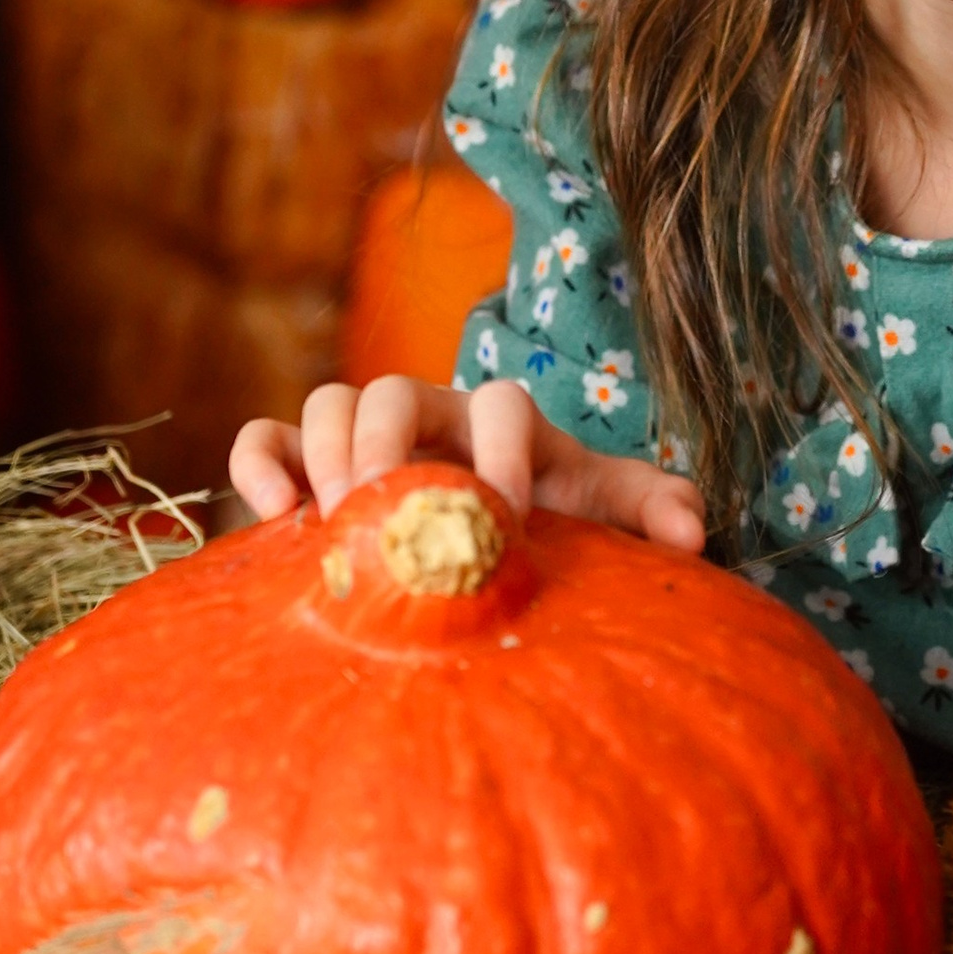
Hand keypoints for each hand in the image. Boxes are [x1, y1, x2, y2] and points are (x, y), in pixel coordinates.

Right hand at [228, 374, 705, 554]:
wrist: (474, 564)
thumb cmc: (544, 532)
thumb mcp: (600, 519)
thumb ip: (648, 512)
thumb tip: (692, 533)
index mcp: (502, 424)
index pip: (501, 403)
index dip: (502, 452)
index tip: (506, 518)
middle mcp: (428, 417)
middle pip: (395, 389)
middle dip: (392, 447)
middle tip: (397, 519)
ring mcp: (361, 437)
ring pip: (331, 402)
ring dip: (331, 456)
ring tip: (341, 529)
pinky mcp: (302, 467)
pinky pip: (265, 437)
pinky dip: (260, 462)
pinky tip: (272, 515)